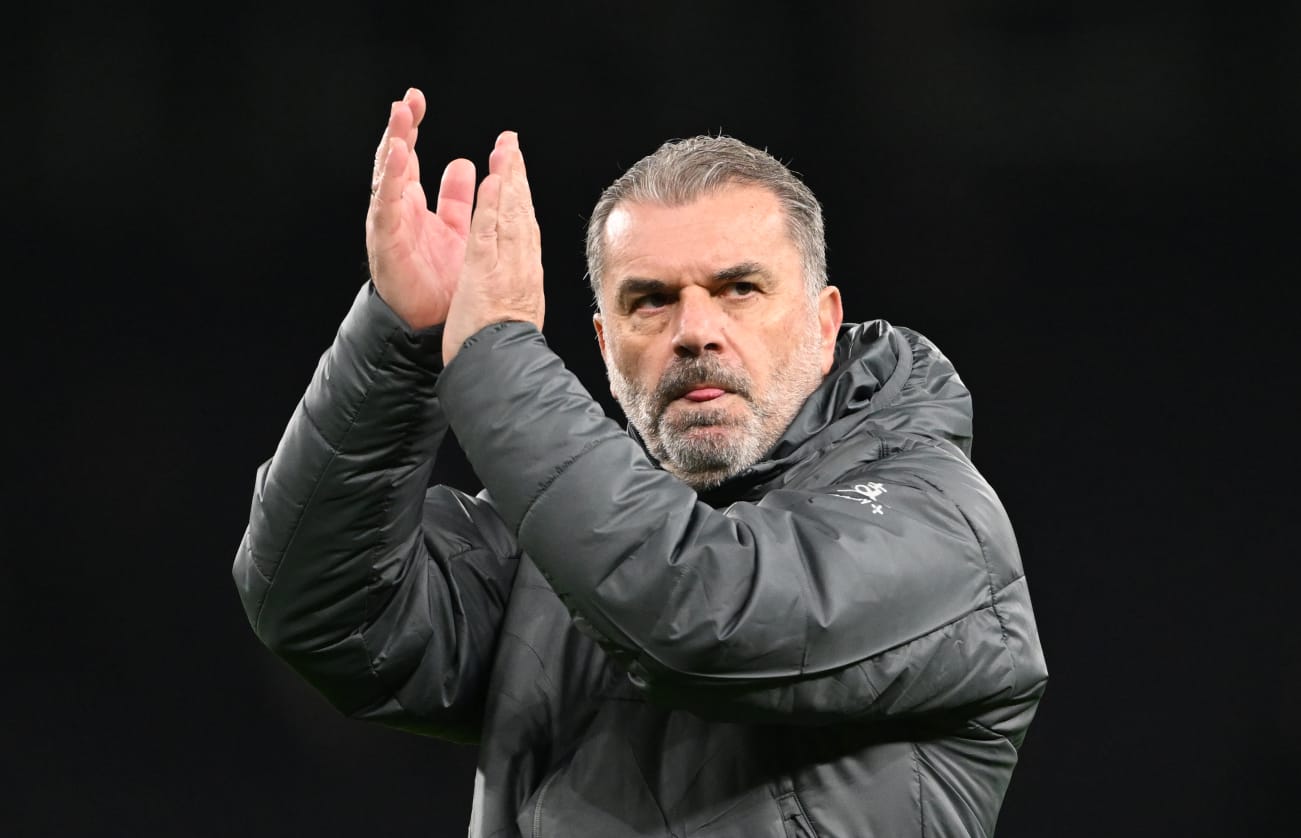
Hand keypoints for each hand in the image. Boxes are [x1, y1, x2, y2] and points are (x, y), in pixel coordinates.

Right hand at [365, 88, 475, 329]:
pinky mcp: (387, 240)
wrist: (431, 324)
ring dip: (393, 143)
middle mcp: (398, 210)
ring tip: (400, 115)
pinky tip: (397, 152)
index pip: (408, 157)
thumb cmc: (440, 282)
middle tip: (408, 99)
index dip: (411, 128)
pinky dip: (391, 177)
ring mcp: (389, 223)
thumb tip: (463, 164)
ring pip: (386, 175)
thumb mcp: (454, 229)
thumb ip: (455, 198)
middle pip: (394, 159)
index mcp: (413, 205)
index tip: (418, 100)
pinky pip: (387, 204)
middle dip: (400, 128)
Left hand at [442, 131, 544, 362]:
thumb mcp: (516, 317)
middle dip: (517, 178)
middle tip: (512, 147)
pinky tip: (493, 181)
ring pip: (510, 216)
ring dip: (508, 180)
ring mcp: (507, 268)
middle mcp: (522, 267)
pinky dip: (492, 204)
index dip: (521, 199)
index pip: (524, 230)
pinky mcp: (487, 271)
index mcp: (525, 277)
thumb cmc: (504, 351)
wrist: (503, 369)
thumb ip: (516, 296)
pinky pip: (490, 230)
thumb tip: (519, 290)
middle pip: (522, 215)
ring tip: (506, 150)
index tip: (517, 176)